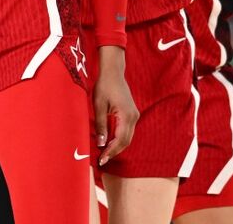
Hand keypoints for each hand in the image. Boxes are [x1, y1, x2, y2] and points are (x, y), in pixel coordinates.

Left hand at [94, 47, 137, 164]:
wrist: (113, 72)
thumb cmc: (104, 86)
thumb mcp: (99, 106)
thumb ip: (101, 125)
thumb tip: (101, 143)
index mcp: (126, 116)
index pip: (120, 140)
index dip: (111, 151)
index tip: (101, 159)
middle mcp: (133, 117)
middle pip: (126, 141)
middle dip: (114, 151)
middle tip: (102, 159)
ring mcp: (134, 115)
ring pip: (127, 137)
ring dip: (117, 146)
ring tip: (104, 153)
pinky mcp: (131, 113)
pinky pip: (126, 130)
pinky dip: (119, 138)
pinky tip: (109, 142)